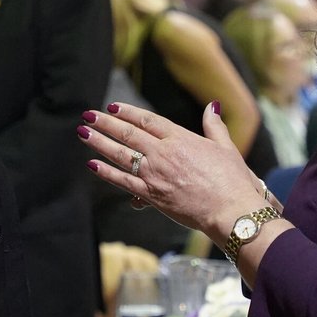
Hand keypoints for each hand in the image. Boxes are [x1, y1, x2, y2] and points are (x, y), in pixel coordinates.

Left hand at [77, 101, 270, 245]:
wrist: (230, 210)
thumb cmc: (232, 180)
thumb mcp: (226, 147)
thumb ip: (214, 126)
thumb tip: (213, 106)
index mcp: (181, 138)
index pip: (147, 121)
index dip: (127, 112)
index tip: (112, 106)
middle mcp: (163, 153)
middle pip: (128, 134)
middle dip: (106, 123)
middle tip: (88, 114)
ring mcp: (155, 174)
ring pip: (121, 154)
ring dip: (99, 142)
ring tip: (83, 132)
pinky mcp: (152, 195)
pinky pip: (123, 181)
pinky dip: (106, 172)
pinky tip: (92, 164)